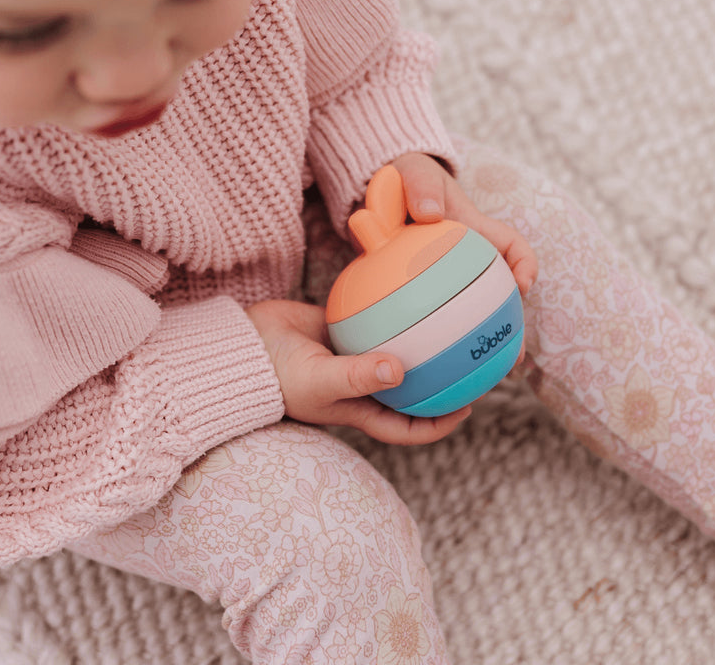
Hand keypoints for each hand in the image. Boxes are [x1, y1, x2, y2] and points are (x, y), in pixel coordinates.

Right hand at [246, 299, 470, 444]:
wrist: (243, 347)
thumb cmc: (277, 374)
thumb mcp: (319, 381)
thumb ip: (357, 376)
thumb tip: (401, 370)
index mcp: (361, 408)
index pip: (409, 426)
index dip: (440, 424)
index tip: (468, 408)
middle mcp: (363, 385)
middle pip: (412, 390)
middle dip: (442, 381)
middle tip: (471, 359)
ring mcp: (354, 356)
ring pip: (397, 352)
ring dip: (422, 343)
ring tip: (453, 320)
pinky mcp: (343, 329)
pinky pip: (376, 320)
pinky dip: (393, 311)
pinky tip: (412, 289)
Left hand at [391, 152, 538, 362]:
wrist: (381, 191)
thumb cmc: (402, 179)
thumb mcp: (411, 172)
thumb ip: (419, 186)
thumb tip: (428, 214)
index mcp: (475, 230)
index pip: (512, 246)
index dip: (524, 265)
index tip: (522, 285)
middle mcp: (468, 258)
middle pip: (501, 298)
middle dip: (512, 329)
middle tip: (513, 358)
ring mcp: (447, 279)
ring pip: (471, 319)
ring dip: (478, 348)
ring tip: (478, 380)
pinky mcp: (423, 293)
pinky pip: (430, 322)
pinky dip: (430, 344)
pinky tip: (419, 369)